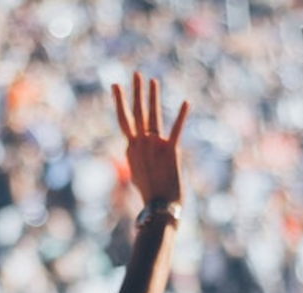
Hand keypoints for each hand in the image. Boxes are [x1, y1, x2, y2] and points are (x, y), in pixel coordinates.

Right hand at [112, 72, 187, 205]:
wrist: (159, 208)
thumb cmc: (150, 194)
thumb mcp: (137, 175)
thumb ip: (136, 161)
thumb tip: (133, 157)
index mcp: (131, 149)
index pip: (125, 122)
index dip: (121, 104)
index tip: (117, 88)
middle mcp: (139, 145)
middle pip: (134, 114)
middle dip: (133, 93)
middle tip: (134, 75)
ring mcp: (153, 147)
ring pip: (151, 116)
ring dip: (152, 97)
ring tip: (151, 80)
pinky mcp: (170, 152)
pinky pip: (176, 130)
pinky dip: (181, 116)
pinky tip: (186, 102)